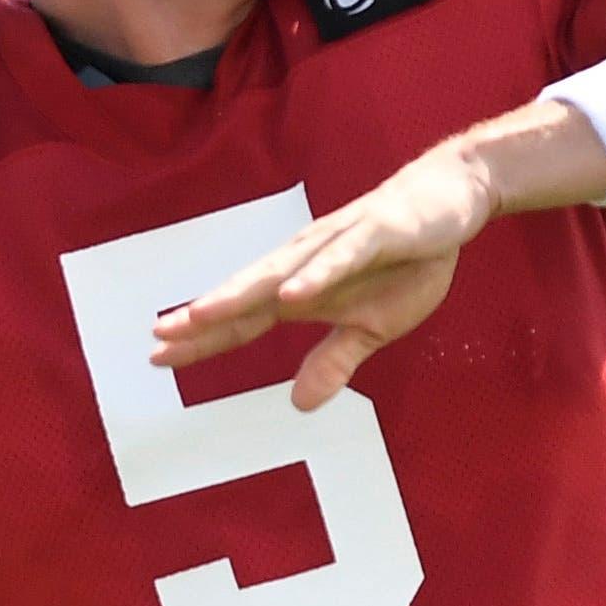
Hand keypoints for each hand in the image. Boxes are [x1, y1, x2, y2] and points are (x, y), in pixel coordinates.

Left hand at [151, 146, 499, 409]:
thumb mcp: (374, 328)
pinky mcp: (372, 234)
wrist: (448, 201)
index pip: (243, 319)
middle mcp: (305, 264)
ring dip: (240, 294)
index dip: (202, 338)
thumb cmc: (404, 262)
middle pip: (246, 294)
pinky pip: (338, 258)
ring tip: (202, 315)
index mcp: (301, 290)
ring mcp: (335, 246)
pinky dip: (314, 276)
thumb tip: (300, 405)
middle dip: (203, 316)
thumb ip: (335, 360)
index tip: (157, 356)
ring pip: (280, 272)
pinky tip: (291, 295)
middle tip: (159, 336)